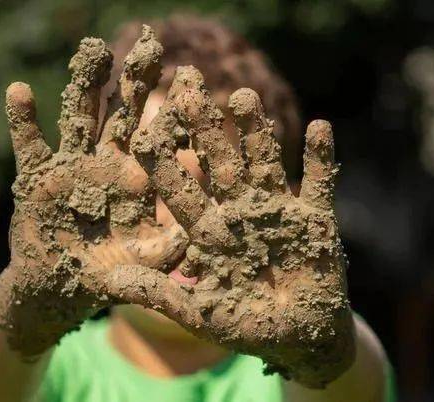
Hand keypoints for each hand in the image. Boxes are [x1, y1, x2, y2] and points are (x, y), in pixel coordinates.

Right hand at [0, 27, 188, 356]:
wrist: (60, 285)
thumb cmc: (110, 272)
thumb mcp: (146, 261)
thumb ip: (171, 248)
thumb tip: (202, 234)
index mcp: (139, 177)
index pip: (161, 136)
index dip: (176, 108)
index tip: (192, 77)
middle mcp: (108, 162)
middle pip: (124, 113)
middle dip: (135, 80)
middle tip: (150, 42)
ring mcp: (72, 164)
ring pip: (79, 116)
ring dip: (84, 84)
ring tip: (92, 49)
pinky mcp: (36, 176)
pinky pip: (28, 145)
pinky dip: (23, 121)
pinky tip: (20, 92)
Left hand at [124, 67, 354, 387]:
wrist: (301, 339)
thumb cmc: (248, 327)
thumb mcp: (201, 314)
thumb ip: (161, 295)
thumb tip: (112, 280)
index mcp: (210, 232)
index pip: (182, 191)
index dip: (165, 163)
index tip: (144, 132)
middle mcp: (240, 212)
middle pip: (221, 164)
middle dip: (206, 130)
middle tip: (190, 89)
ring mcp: (278, 212)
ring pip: (265, 164)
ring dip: (256, 133)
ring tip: (243, 97)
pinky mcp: (317, 219)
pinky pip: (320, 183)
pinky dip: (322, 158)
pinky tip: (320, 126)